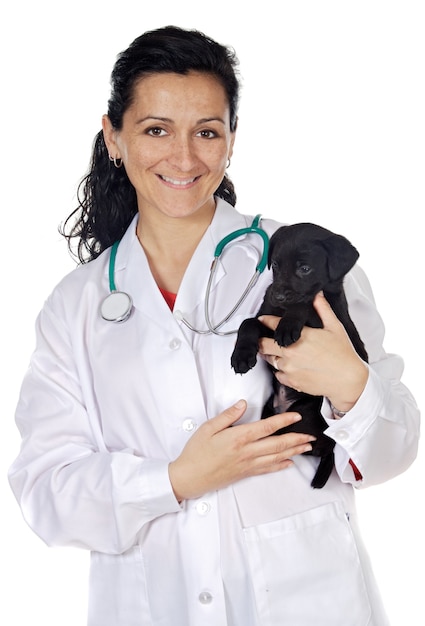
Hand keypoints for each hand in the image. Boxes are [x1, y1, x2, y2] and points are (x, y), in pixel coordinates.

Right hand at [168, 400, 315, 500]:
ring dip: (294, 452)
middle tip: (311, 435)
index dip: (284, 421)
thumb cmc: (196, 452)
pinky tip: (289, 463)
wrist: (189, 477)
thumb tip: (243, 404)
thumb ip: (228, 415)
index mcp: (238, 437)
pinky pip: (267, 469)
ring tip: (306, 447)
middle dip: (297, 439)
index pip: (267, 427)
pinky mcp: (245, 473)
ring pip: (276, 457)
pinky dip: (281, 466)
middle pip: (278, 444)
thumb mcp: (208, 427)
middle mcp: (247, 452)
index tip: (296, 416)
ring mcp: (248, 464)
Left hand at [258, 293, 367, 411]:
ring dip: (272, 355)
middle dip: (263, 340)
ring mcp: (289, 368)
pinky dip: (281, 371)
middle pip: (263, 344)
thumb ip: (323, 308)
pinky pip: (277, 375)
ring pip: (269, 360)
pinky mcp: (291, 382)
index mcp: (300, 336)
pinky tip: (290, 367)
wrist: (348, 381)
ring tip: (280, 353)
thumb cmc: (343, 355)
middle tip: (266, 338)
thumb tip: (317, 295)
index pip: (274, 324)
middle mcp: (290, 352)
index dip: (266, 320)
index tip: (263, 320)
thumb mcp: (335, 327)